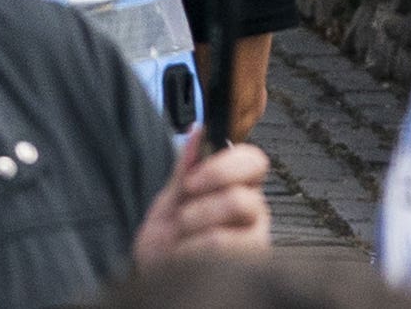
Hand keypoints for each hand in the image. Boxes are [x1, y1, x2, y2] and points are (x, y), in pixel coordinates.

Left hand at [135, 138, 270, 264]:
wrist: (155, 282)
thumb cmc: (166, 244)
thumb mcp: (170, 201)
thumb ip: (185, 169)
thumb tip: (199, 128)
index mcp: (237, 189)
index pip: (255, 162)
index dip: (225, 165)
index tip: (191, 180)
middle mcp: (253, 214)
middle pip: (244, 195)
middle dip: (202, 204)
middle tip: (182, 215)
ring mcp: (254, 242)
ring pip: (236, 217)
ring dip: (196, 225)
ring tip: (182, 239)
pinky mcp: (249, 265)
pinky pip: (224, 245)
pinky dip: (193, 249)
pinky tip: (186, 258)